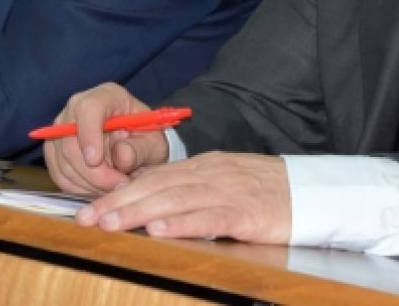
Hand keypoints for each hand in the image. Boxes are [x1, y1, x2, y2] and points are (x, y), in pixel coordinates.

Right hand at [44, 83, 164, 195]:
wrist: (135, 148)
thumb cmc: (145, 140)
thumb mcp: (154, 144)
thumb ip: (141, 149)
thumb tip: (121, 156)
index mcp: (107, 96)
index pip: (87, 109)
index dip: (88, 135)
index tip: (96, 161)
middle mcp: (78, 108)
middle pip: (69, 140)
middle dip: (92, 172)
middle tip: (116, 186)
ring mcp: (62, 129)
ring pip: (62, 161)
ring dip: (87, 183)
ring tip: (112, 188)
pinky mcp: (55, 150)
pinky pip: (58, 174)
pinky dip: (78, 187)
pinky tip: (98, 189)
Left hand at [75, 152, 290, 243]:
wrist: (313, 192)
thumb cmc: (266, 192)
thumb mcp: (223, 183)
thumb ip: (190, 190)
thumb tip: (152, 206)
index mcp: (202, 167)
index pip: (151, 178)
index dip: (117, 193)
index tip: (88, 210)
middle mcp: (209, 174)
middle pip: (155, 186)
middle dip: (116, 203)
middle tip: (85, 219)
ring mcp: (226, 191)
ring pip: (174, 199)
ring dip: (139, 213)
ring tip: (110, 224)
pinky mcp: (245, 212)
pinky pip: (209, 217)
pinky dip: (183, 223)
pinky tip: (160, 231)